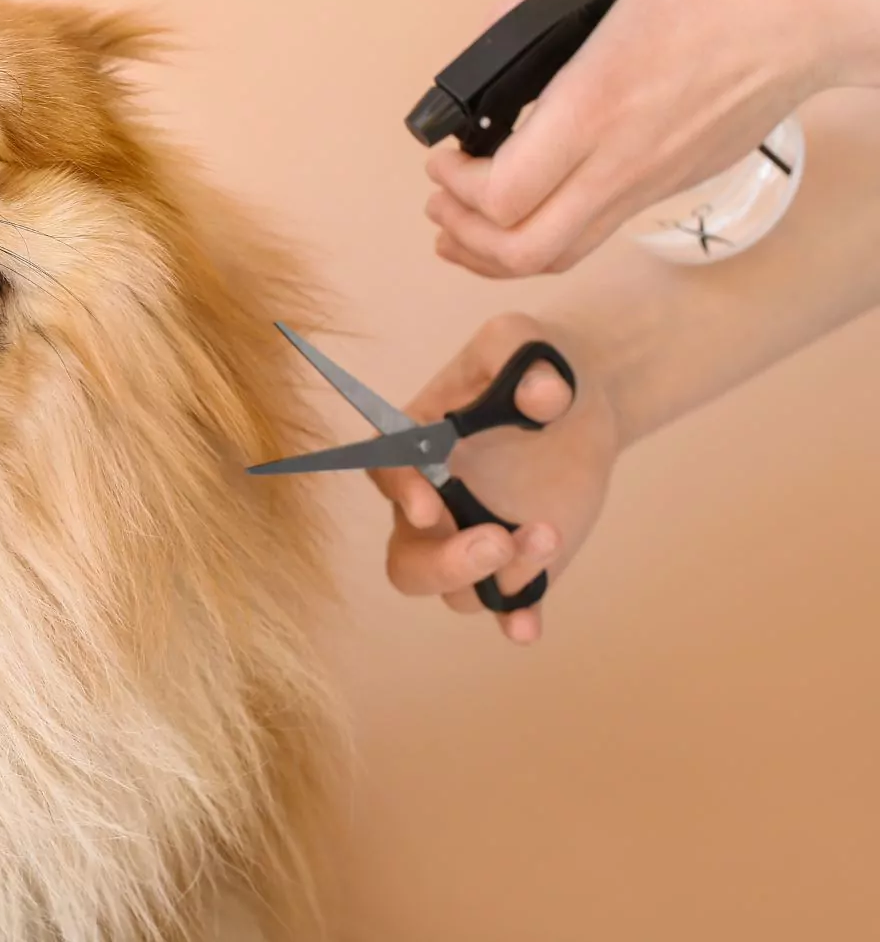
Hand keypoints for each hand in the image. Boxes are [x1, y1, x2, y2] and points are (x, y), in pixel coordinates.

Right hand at [368, 314, 622, 643]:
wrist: (581, 399)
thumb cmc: (533, 363)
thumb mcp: (525, 339)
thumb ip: (523, 355)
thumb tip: (543, 399)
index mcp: (416, 444)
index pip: (387, 473)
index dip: (401, 493)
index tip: (431, 505)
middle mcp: (431, 505)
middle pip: (407, 561)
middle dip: (443, 564)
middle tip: (494, 540)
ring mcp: (470, 539)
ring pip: (457, 589)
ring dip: (498, 576)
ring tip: (549, 533)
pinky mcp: (515, 564)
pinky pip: (505, 605)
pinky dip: (513, 619)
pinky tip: (528, 627)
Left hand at [425, 0, 876, 277]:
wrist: (805, 17)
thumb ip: (526, 10)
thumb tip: (477, 53)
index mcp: (596, 106)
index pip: (505, 193)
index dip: (457, 187)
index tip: (442, 156)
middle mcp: (618, 162)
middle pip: (523, 249)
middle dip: (463, 234)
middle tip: (438, 199)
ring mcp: (644, 184)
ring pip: (557, 258)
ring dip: (493, 255)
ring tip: (458, 229)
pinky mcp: (662, 190)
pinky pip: (588, 239)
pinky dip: (538, 244)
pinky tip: (516, 223)